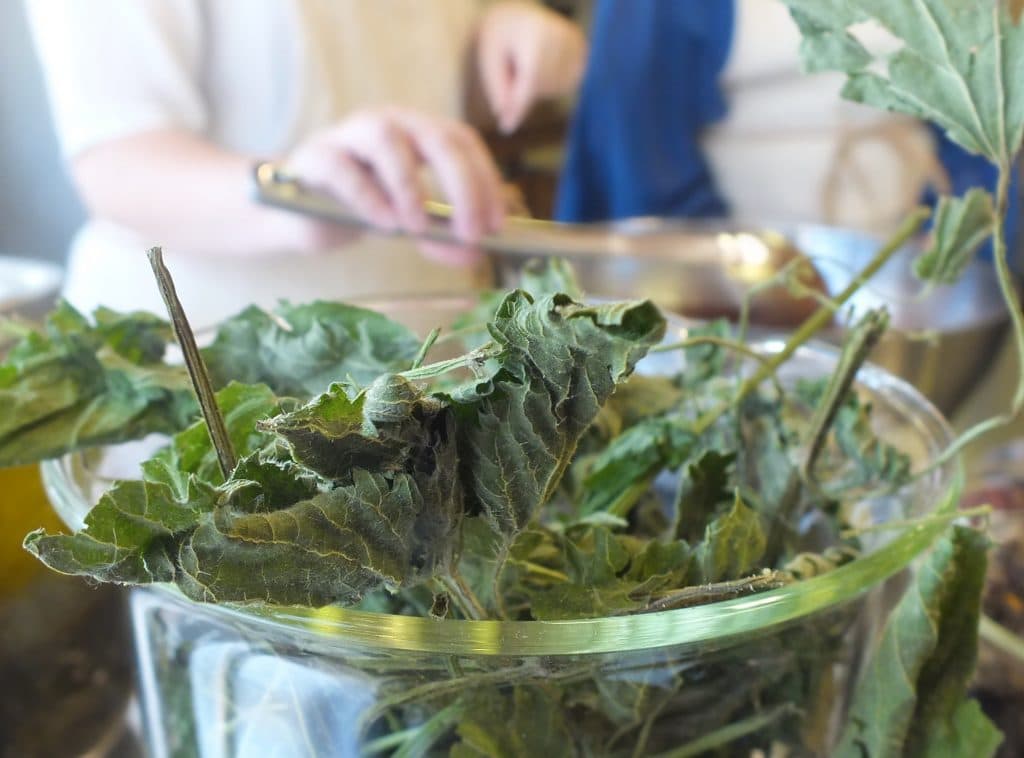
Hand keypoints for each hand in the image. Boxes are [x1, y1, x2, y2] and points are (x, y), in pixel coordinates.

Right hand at [284, 107, 504, 263]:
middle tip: (470, 231)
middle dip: (461, 186)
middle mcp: (389, 123)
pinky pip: (343, 168)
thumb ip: (441, 236)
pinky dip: (368, 197)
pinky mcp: (314, 156)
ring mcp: (349, 134)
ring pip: (387, 141)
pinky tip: (383, 224)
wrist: (295, 214)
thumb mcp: (409, 225)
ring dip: (410, 186)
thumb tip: (475, 254)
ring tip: (418, 228)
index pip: (463, 141)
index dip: (485, 179)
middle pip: (436, 138)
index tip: (497, 225)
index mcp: (418, 131)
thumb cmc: (361, 210)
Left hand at [477, 1, 586, 133]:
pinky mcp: (583, 49)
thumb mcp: (489, 61)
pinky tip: (539, 66)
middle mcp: (561, 37)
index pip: (530, 81)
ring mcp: (575, 42)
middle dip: (523, 91)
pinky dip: (550, 83)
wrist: (518, 14)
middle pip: (542, 87)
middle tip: (510, 71)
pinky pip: (566, 83)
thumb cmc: (499, 38)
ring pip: (556, 88)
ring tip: (525, 64)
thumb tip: (507, 121)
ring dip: (538, 87)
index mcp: (536, 36)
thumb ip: (498, 90)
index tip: (506, 128)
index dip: (517, 107)